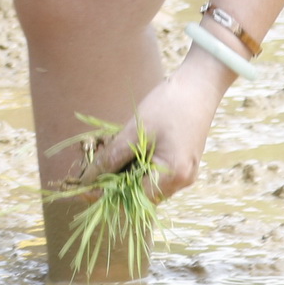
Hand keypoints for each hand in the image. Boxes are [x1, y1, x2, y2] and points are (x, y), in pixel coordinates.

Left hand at [96, 63, 229, 199]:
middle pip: (141, 195)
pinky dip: (137, 168)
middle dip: (114, 186)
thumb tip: (88, 178)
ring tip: (105, 160)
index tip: (83, 188)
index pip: (134, 199)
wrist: (199, 85)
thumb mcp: (135, 131)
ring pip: (147, 185)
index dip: (107, 195)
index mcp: (173, 175)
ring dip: (125, 176)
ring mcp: (185, 173)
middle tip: (90, 172)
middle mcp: (182, 181)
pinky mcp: (183, 163)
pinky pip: (156, 174)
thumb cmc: (168, 105)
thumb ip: (112, 157)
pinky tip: (124, 153)